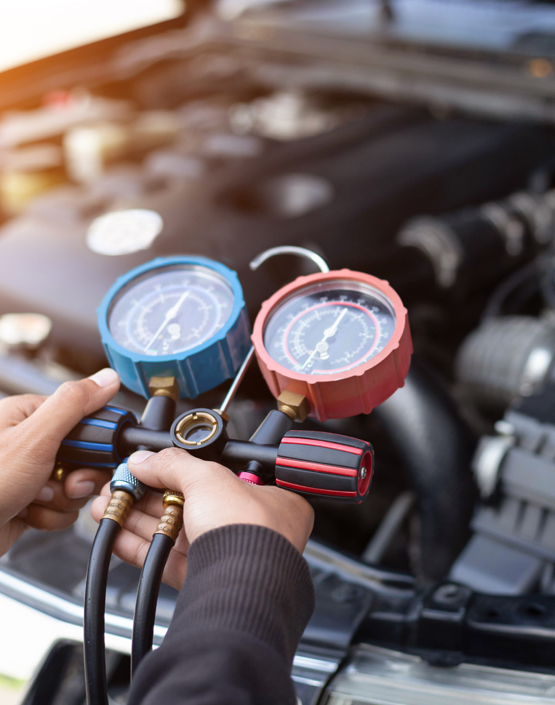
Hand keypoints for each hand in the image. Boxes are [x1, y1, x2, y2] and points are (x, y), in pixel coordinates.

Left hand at [0, 368, 120, 555]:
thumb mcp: (33, 439)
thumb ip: (73, 405)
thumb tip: (107, 379)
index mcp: (29, 415)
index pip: (85, 418)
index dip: (97, 441)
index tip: (95, 456)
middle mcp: (30, 443)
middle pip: (85, 456)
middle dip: (78, 477)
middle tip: (65, 483)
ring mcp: (31, 474)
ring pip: (76, 485)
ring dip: (60, 500)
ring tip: (34, 500)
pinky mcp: (31, 501)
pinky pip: (62, 507)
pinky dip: (50, 516)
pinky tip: (28, 513)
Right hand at [91, 448, 314, 590]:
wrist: (243, 586)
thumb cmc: (248, 531)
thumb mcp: (208, 478)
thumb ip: (172, 465)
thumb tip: (143, 460)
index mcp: (263, 497)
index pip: (214, 476)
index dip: (178, 471)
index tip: (147, 467)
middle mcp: (246, 526)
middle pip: (186, 504)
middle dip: (145, 495)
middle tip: (118, 487)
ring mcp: (222, 554)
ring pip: (171, 532)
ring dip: (134, 518)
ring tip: (104, 506)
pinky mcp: (200, 580)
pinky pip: (163, 559)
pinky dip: (136, 546)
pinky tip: (114, 534)